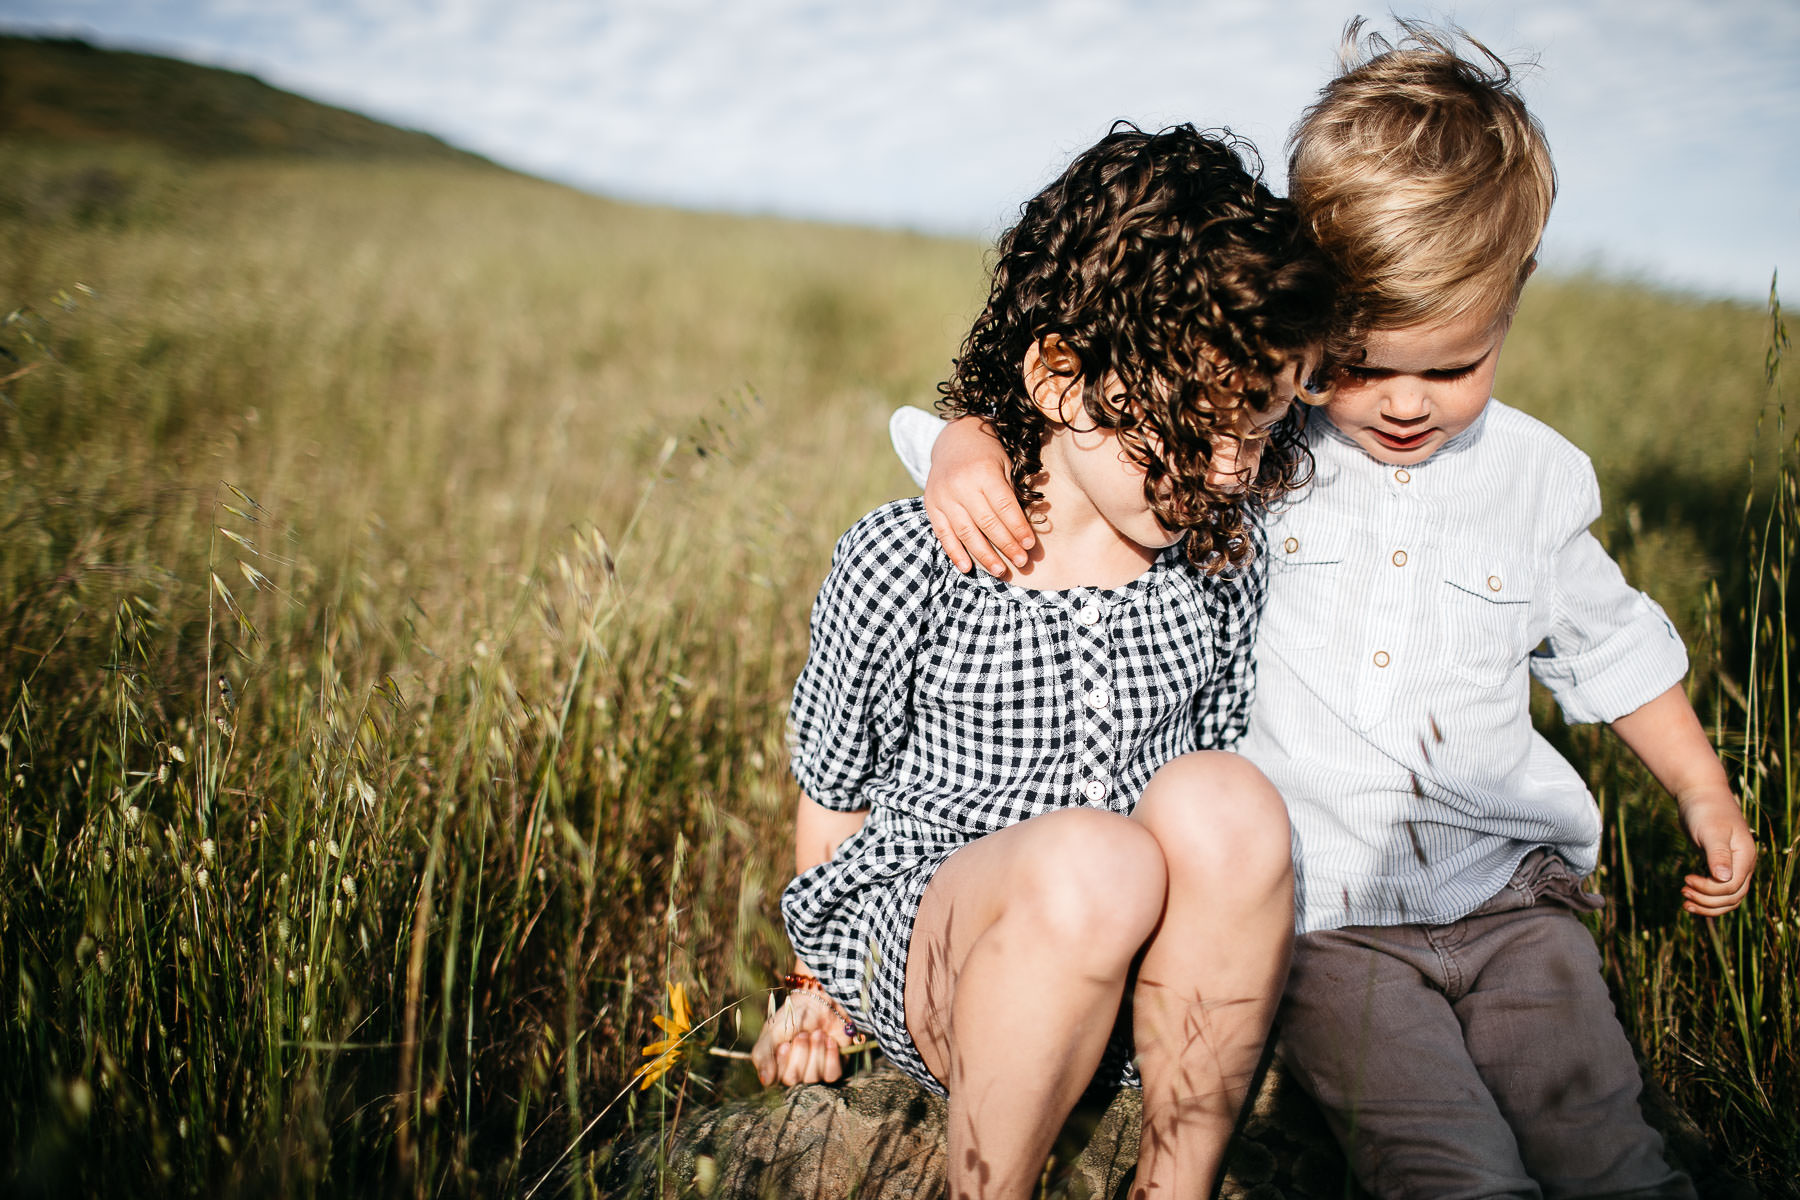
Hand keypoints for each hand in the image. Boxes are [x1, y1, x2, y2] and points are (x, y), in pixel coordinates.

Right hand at [750, 987, 855, 1086]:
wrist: (819, 1003)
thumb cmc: (792, 1017)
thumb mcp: (773, 1031)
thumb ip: (763, 1054)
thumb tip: (765, 1081)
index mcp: (775, 1067)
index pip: (775, 1079)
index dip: (782, 1061)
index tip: (785, 1044)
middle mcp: (793, 1074)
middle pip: (794, 1079)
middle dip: (800, 1052)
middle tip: (803, 1034)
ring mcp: (813, 1074)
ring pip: (813, 1077)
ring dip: (816, 1050)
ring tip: (817, 1033)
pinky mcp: (832, 1071)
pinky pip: (832, 1075)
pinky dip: (830, 1055)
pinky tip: (829, 1040)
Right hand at [924, 416, 1033, 575]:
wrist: (954, 439)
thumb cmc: (987, 455)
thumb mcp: (1004, 465)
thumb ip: (1011, 494)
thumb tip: (1024, 531)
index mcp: (983, 472)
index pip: (1004, 506)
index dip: (1018, 528)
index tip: (1030, 545)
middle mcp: (961, 485)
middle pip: (987, 523)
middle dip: (1006, 545)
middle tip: (1021, 562)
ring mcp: (944, 497)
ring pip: (966, 532)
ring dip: (984, 555)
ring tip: (1000, 571)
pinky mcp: (932, 506)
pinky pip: (943, 534)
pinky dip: (954, 552)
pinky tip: (967, 568)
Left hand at [1678, 791, 1756, 915]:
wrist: (1700, 794)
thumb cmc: (1706, 810)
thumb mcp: (1711, 831)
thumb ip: (1718, 855)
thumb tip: (1724, 880)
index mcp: (1745, 857)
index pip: (1732, 887)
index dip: (1709, 890)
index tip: (1686, 879)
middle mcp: (1743, 864)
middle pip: (1732, 897)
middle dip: (1708, 901)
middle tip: (1683, 893)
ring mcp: (1733, 866)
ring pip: (1727, 898)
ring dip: (1707, 904)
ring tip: (1684, 900)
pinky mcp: (1719, 865)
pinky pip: (1718, 890)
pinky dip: (1706, 897)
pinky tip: (1689, 895)